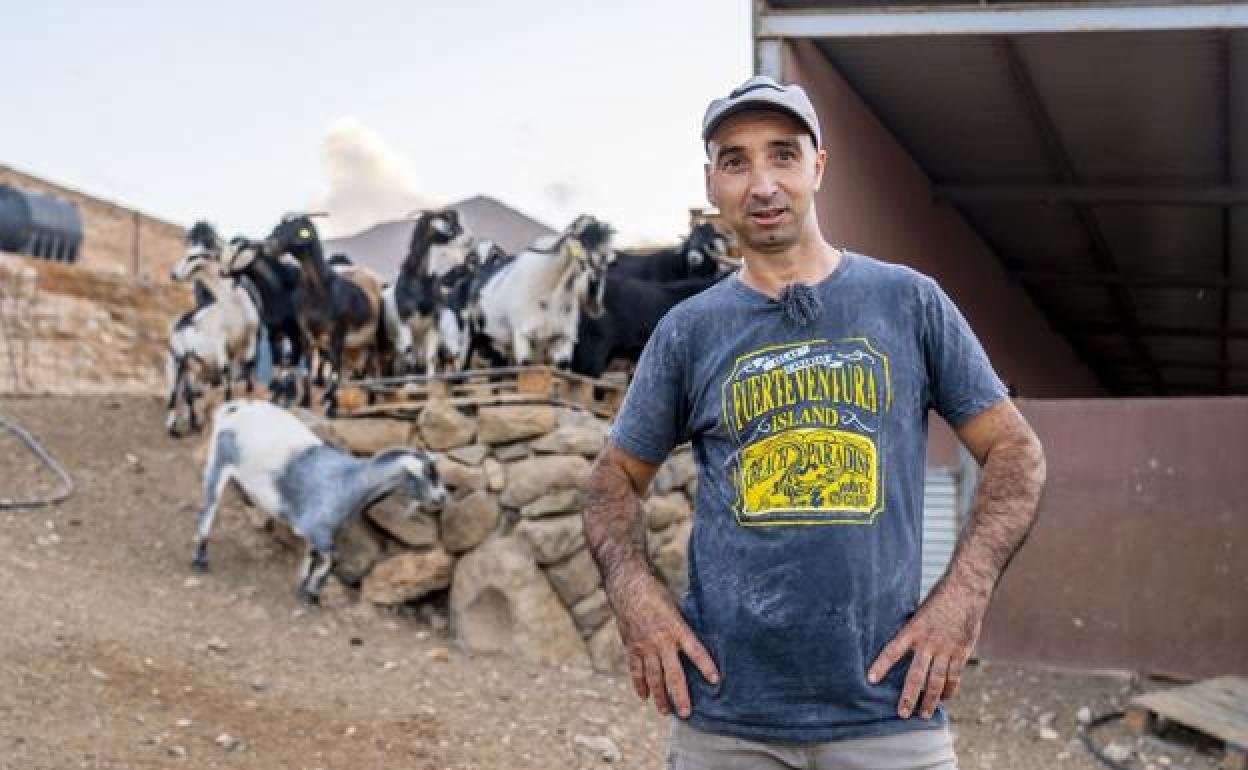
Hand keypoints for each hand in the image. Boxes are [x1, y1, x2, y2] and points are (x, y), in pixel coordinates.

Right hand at [609, 571, 719, 717]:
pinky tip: (643, 696)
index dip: (706, 666)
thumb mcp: (675, 607)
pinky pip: (636, 671)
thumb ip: (681, 627)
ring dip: (659, 696)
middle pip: (673, 674)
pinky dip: (639, 685)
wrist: (628, 587)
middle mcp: (661, 641)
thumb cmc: (655, 593)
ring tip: (665, 711)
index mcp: (676, 628)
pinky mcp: (631, 647)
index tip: (715, 680)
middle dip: (680, 695)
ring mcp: (645, 646)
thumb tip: (692, 642)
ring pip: (653, 677)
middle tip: (686, 713)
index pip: (696, 651)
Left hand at [866, 580, 987, 718]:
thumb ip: (912, 630)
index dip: (881, 666)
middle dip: (909, 696)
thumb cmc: (939, 598)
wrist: (965, 590)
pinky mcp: (961, 652)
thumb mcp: (919, 611)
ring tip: (923, 714)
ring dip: (930, 700)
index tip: (870, 679)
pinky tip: (945, 699)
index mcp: (913, 629)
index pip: (892, 650)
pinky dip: (950, 690)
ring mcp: (946, 649)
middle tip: (902, 713)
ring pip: (937, 681)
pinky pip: (954, 676)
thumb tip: (900, 643)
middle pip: (916, 675)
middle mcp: (929, 642)